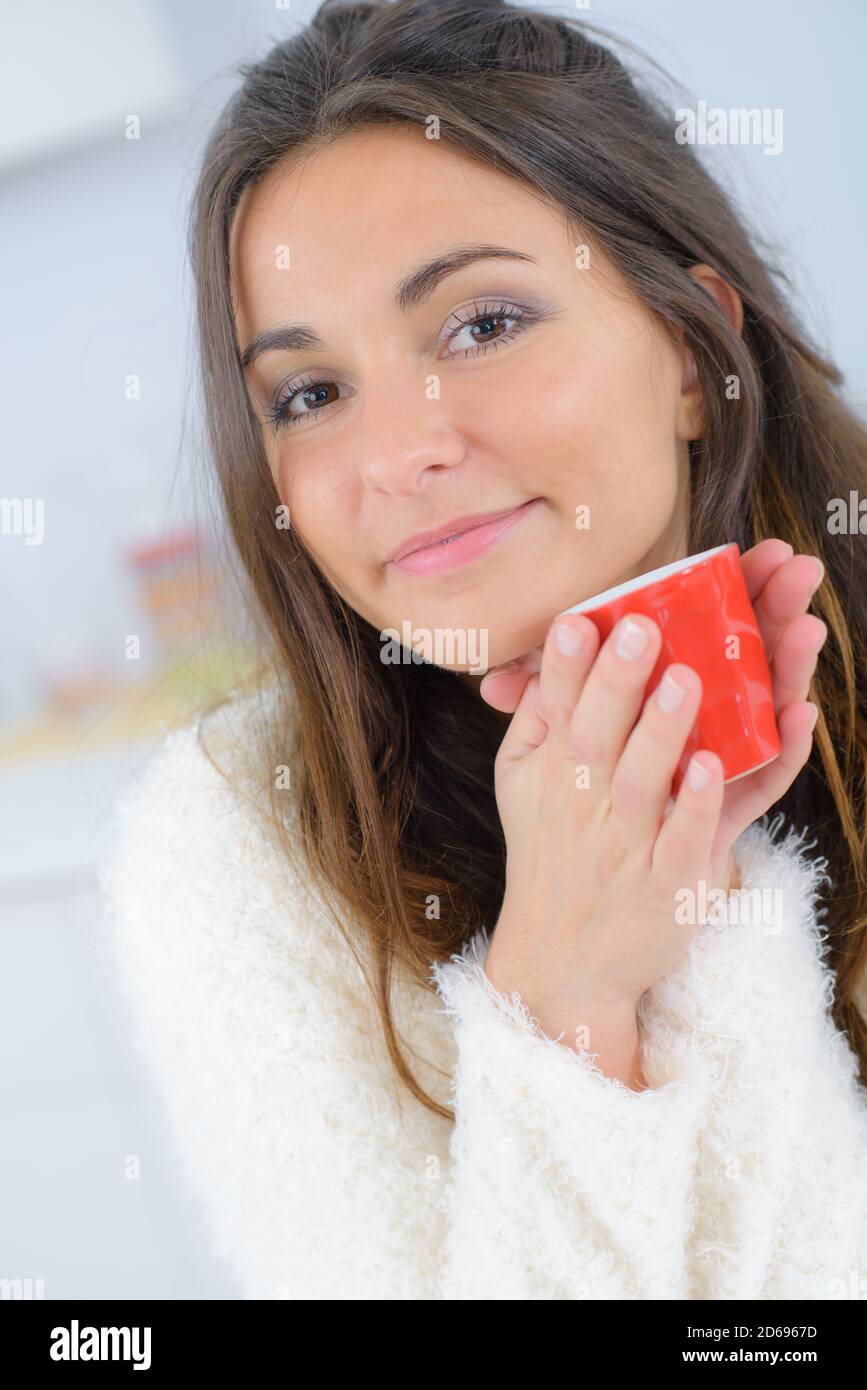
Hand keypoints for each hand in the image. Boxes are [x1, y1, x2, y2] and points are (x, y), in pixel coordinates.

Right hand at [482, 540, 826, 1059]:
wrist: (563, 964)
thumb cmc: (549, 857)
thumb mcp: (518, 787)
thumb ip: (535, 721)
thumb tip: (544, 657)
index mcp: (555, 772)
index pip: (558, 706)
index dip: (567, 663)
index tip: (578, 619)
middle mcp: (588, 803)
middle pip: (600, 733)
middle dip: (618, 678)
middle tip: (641, 625)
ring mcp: (630, 844)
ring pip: (647, 780)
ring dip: (666, 730)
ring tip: (688, 679)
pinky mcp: (671, 884)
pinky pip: (688, 840)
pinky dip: (701, 805)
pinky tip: (718, 766)